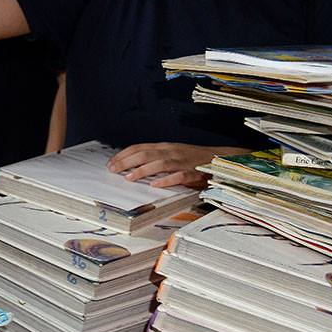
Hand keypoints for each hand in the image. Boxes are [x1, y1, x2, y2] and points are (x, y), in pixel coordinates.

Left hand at [107, 142, 238, 188]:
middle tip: (113, 170)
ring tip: (129, 177)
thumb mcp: (172, 154)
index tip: (111, 163)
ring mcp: (183, 161)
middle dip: (127, 161)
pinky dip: (167, 180)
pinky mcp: (194, 172)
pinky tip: (156, 185)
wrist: (221, 159)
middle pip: (146, 154)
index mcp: (165, 147)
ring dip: (143, 170)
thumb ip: (155, 158)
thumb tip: (132, 165)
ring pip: (160, 163)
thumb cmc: (193, 159)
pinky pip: (179, 176)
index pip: (140, 147)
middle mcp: (172, 152)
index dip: (124, 155)